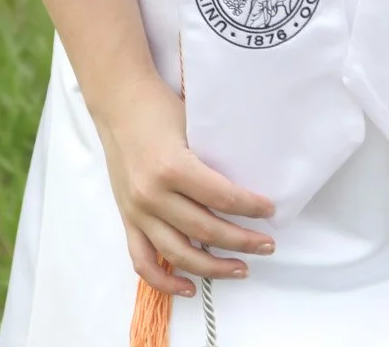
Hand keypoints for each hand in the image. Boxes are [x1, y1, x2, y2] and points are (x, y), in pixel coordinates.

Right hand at [93, 71, 275, 297]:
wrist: (118, 101)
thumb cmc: (159, 106)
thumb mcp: (192, 125)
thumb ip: (210, 159)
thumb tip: (244, 186)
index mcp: (172, 168)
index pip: (221, 198)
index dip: (251, 207)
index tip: (270, 210)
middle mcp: (153, 196)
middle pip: (205, 230)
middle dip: (242, 241)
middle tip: (267, 245)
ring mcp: (137, 212)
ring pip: (178, 254)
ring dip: (212, 268)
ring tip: (241, 268)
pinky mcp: (127, 219)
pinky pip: (143, 261)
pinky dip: (165, 282)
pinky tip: (189, 288)